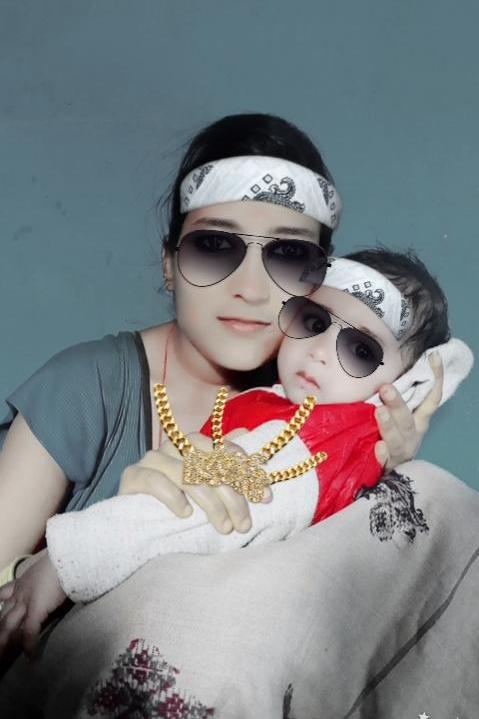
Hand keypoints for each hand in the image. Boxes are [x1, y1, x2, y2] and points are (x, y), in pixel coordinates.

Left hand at [0, 550, 66, 658]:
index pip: (3, 595)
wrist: (68, 556)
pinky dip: (31, 646)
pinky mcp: (36, 609)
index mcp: (22, 582)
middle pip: (2, 615)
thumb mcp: (49, 569)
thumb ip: (44, 580)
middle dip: (0, 630)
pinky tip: (33, 658)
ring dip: (4, 643)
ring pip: (7, 626)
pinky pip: (30, 632)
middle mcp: (20, 592)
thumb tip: (53, 586)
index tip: (0, 618)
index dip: (1, 607)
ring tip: (2, 659)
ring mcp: (26, 601)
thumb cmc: (64, 560)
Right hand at [119, 429, 271, 534]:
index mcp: (191, 444)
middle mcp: (172, 446)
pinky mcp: (132, 476)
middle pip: (208, 463)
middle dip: (232, 495)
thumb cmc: (176, 502)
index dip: (245, 471)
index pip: (222, 449)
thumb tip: (245, 431)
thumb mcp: (206, 487)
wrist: (133, 522)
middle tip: (244, 523)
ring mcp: (151, 460)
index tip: (265, 496)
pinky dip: (174, 497)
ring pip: (187, 473)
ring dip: (211, 503)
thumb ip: (224, 462)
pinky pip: (155, 481)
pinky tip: (186, 514)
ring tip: (224, 526)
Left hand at [375, 353, 443, 470]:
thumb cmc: (393, 436)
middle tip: (386, 388)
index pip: (431, 397)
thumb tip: (383, 369)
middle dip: (397, 403)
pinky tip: (377, 447)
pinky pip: (384, 461)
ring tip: (379, 412)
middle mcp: (413, 434)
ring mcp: (401, 451)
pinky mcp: (388, 466)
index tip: (433, 357)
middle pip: (407, 418)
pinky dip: (381, 454)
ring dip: (388, 426)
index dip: (435, 378)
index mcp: (419, 420)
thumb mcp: (400, 416)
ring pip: (396, 439)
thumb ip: (395, 397)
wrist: (391, 471)